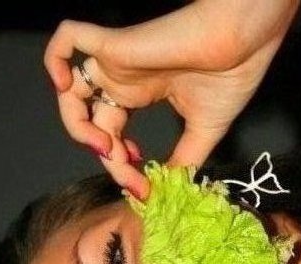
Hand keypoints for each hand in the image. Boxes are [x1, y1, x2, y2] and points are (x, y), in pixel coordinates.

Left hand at [44, 0, 299, 197]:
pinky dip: (54, 60)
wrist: (247, 41)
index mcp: (141, 95)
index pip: (113, 136)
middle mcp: (124, 80)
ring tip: (103, 147)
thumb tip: (170, 189)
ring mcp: (116, 62)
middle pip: (92, 123)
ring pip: (70, 91)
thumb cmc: (232, 74)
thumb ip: (184, 159)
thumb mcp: (203, 132)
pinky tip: (64, 87)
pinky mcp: (115, 44)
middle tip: (130, 176)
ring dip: (77, 126)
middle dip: (108, 159)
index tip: (145, 189)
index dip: (122, 168)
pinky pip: (69, 38)